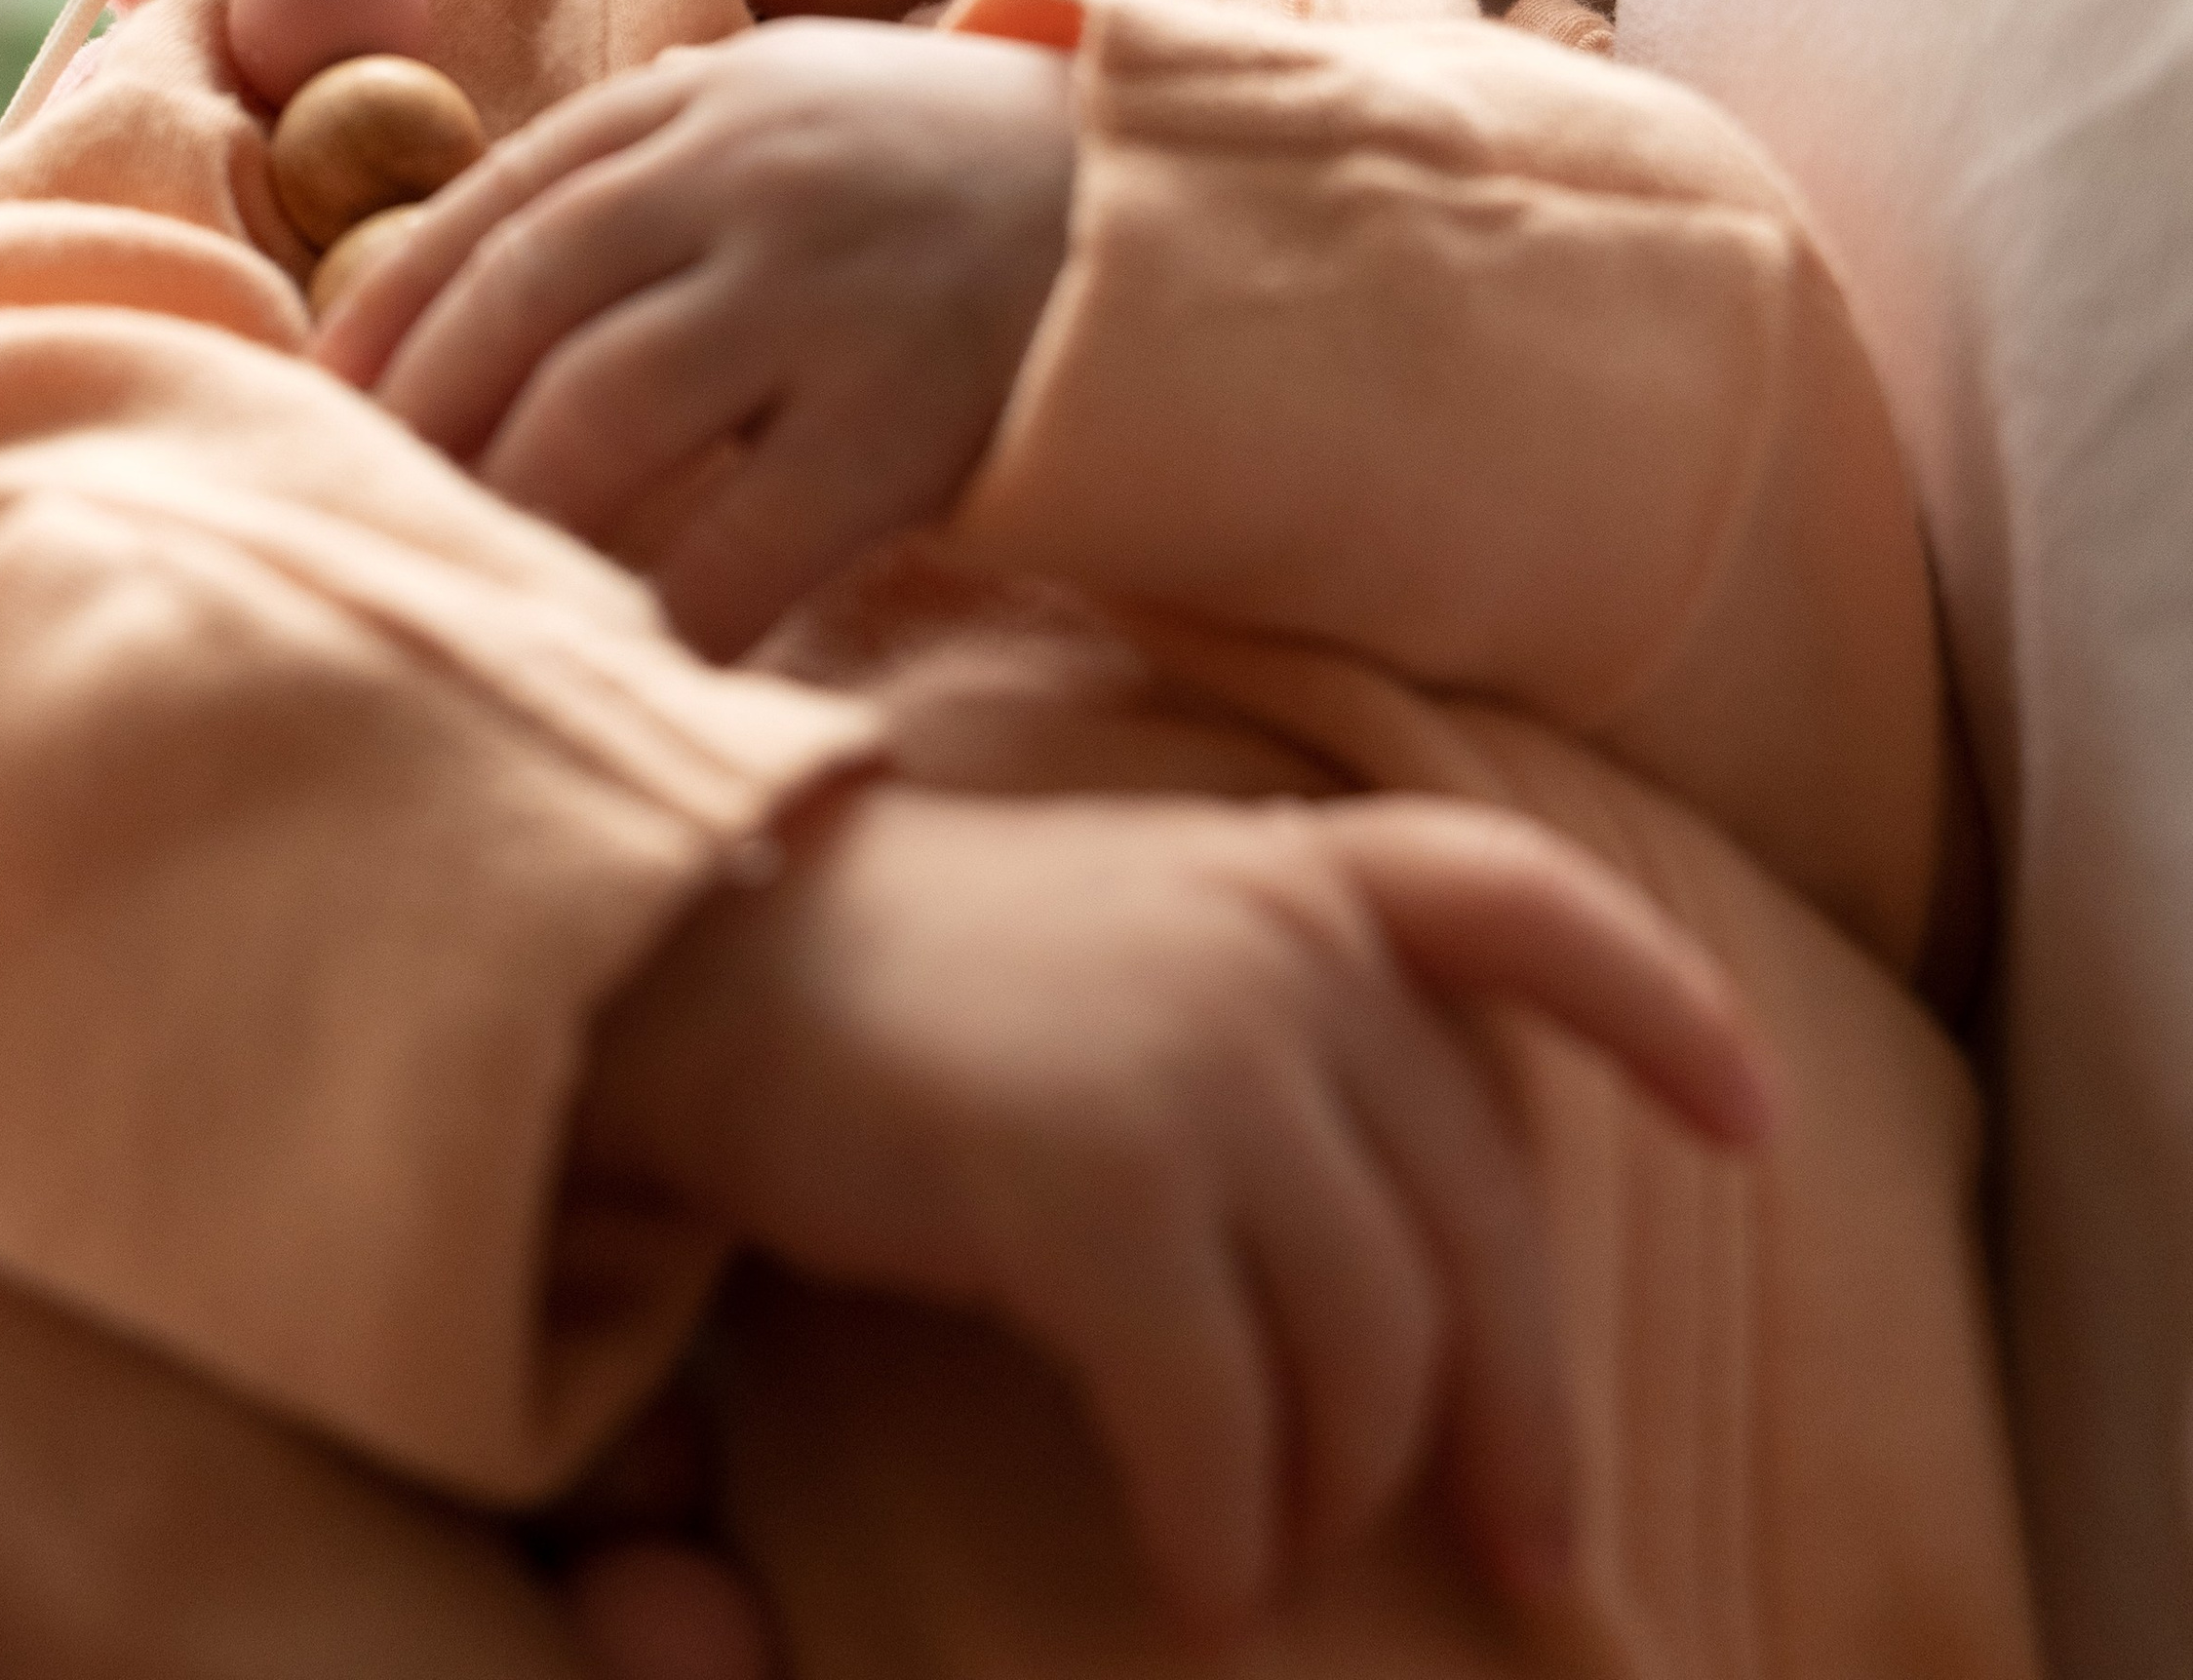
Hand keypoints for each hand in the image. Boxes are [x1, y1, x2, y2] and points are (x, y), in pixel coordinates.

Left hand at [313, 22, 1075, 654]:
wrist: (1169, 201)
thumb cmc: (945, 176)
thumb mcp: (790, 111)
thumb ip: (646, 170)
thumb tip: (453, 286)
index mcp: (698, 100)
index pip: (488, 207)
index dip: (384, 323)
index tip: (313, 416)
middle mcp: (743, 175)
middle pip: (516, 313)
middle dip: (419, 435)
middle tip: (359, 535)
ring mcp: (823, 291)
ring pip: (599, 417)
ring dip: (510, 523)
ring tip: (463, 601)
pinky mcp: (906, 412)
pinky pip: (746, 538)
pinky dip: (667, 615)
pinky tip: (626, 667)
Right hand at [572, 781, 1772, 1635]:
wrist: (706, 959)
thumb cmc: (920, 988)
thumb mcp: (1136, 933)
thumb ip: (1290, 1027)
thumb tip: (1422, 1272)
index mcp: (1295, 874)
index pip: (1524, 905)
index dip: (1658, 1008)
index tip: (1750, 1121)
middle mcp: (1280, 950)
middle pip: (1477, 1236)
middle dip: (1517, 1425)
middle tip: (1527, 1560)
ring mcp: (1200, 1057)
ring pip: (1368, 1358)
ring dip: (1330, 1497)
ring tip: (1262, 1553)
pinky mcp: (1100, 1183)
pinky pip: (1223, 1428)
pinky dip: (1219, 1533)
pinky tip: (1187, 1582)